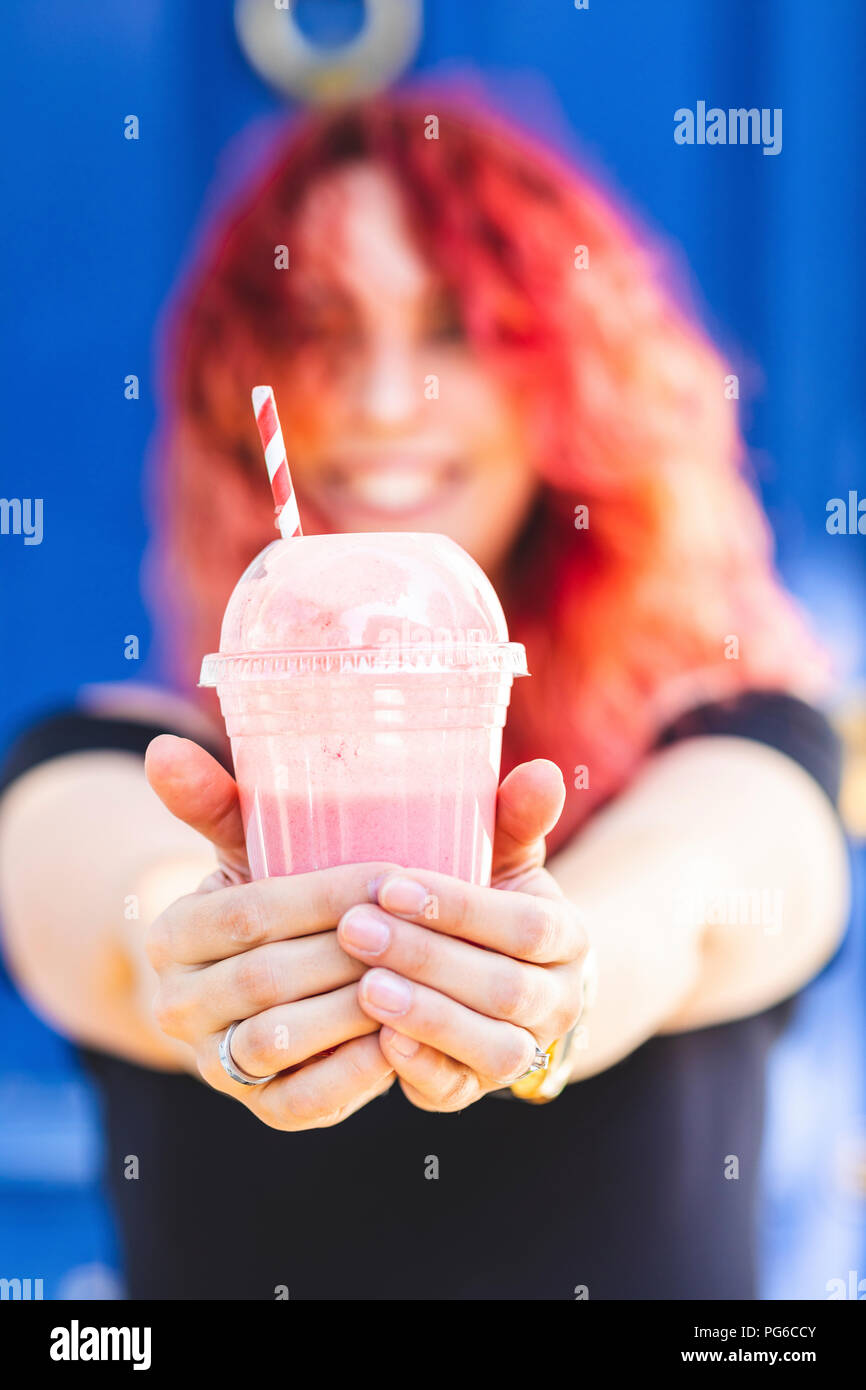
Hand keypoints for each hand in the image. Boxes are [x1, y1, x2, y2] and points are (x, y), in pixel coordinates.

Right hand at [144, 736, 396, 1129]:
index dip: (326, 894)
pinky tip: (406, 1038)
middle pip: (267, 976)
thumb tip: (161, 745)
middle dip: (352, 951)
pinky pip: (304, 1101)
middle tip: (426, 930)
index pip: (250, 909)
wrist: (284, 981)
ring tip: (424, 980)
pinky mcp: (260, 1109)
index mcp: (173, 932)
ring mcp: (215, 1063)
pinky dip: (356, 1074)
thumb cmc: (285, 897)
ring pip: (282, 1040)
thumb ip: (219, 798)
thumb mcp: (256, 846)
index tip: (399, 874)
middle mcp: (177, 1004)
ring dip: (356, 1011)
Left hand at [337, 760, 588, 1110]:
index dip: (461, 908)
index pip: (527, 925)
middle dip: (427, 959)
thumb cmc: (486, 903)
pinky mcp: (476, 1087)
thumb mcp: (503, 858)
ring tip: (365, 986)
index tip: (392, 883)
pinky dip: (422, 1068)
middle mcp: (558, 1001)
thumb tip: (541, 771)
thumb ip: (515, 818)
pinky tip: (379, 1040)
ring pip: (491, 1046)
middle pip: (504, 987)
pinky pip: (458, 1089)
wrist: (503, 980)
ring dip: (426, 1016)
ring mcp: (522, 1051)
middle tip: (355, 930)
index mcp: (567, 937)